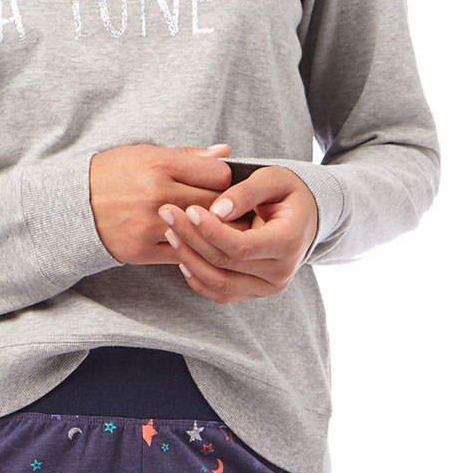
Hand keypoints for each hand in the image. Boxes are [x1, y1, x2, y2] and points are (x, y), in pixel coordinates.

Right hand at [89, 142, 234, 264]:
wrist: (72, 205)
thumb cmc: (111, 174)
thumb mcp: (145, 153)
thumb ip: (188, 155)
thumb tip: (225, 153)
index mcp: (158, 165)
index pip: (217, 174)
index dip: (223, 178)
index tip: (218, 183)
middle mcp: (156, 195)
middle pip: (215, 203)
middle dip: (223, 204)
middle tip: (225, 206)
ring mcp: (150, 225)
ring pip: (203, 231)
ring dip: (212, 229)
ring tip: (216, 226)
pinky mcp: (143, 250)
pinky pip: (183, 253)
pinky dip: (191, 247)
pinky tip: (192, 241)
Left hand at [157, 165, 318, 301]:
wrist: (305, 217)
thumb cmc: (288, 192)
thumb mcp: (273, 179)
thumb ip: (246, 192)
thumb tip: (217, 209)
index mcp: (289, 242)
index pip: (242, 246)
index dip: (211, 231)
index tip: (189, 209)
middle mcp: (281, 272)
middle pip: (226, 264)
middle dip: (192, 239)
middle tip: (167, 214)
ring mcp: (268, 286)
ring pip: (220, 284)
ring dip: (189, 260)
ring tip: (170, 232)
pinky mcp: (255, 291)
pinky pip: (222, 293)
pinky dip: (198, 279)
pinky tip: (182, 256)